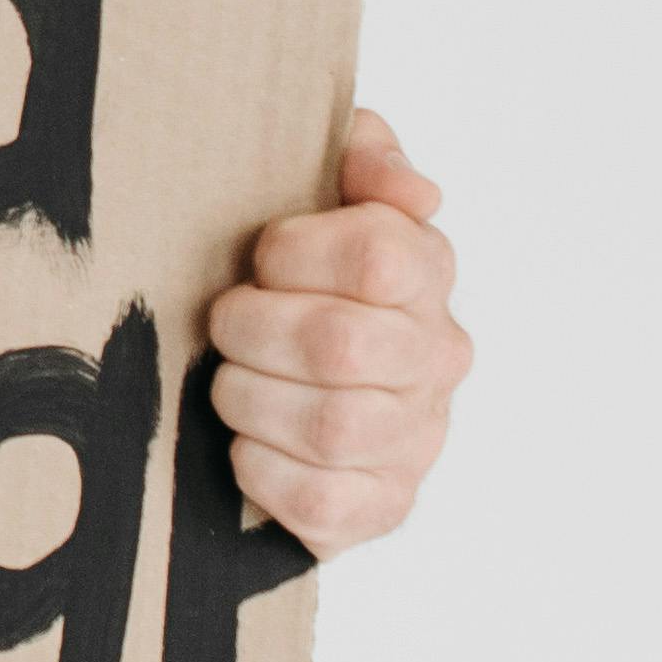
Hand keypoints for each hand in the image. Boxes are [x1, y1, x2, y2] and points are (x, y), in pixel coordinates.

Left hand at [200, 108, 471, 553]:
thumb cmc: (300, 271)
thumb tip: (413, 191)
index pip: (378, 257)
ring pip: (328, 428)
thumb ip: (362, 154)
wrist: (293, 378)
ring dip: (249, 400)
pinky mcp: (384, 506)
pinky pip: (320, 503)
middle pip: (338, 346)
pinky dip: (262, 472)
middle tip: (224, 323)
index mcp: (427, 271)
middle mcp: (437, 357)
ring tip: (231, 382)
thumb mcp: (324, 185)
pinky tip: (247, 444)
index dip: (293, 253)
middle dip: (252, 330)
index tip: (261, 258)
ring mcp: (417, 438)